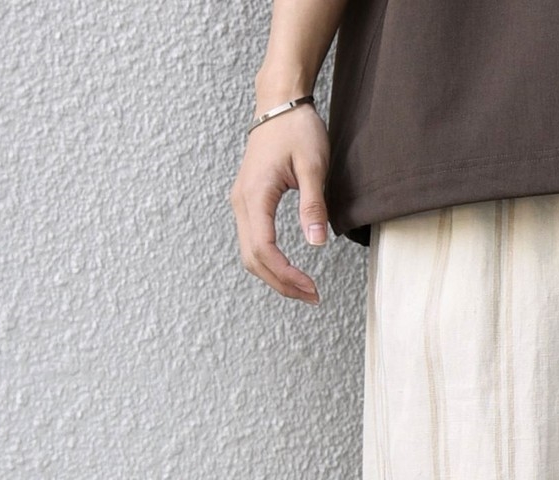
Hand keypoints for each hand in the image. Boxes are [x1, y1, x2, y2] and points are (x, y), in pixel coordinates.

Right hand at [230, 101, 330, 303]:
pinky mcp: (248, 202)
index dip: (286, 275)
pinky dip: (269, 262)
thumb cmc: (297, 129)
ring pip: (250, 254)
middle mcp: (241, 202)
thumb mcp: (313, 166)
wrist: (279, 103)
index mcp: (255, 195)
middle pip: (253, 259)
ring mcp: (242, 203)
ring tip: (305, 289)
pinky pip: (253, 242)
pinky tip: (290, 270)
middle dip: (282, 283)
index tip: (312, 288)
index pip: (263, 249)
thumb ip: (313, 206)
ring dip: (275, 276)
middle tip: (313, 296)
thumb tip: (316, 244)